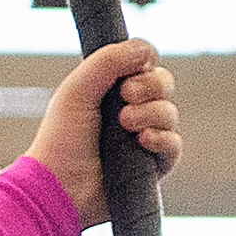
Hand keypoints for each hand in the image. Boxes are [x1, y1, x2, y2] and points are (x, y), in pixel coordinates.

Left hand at [28, 37, 180, 227]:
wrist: (61, 185)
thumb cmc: (62, 139)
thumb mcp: (78, 88)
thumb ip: (109, 60)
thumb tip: (146, 50)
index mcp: (112, 90)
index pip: (146, 65)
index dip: (142, 65)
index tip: (123, 77)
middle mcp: (130, 111)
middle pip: (164, 83)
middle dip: (151, 86)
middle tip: (125, 97)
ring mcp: (143, 138)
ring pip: (170, 112)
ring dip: (152, 113)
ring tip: (126, 124)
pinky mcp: (152, 166)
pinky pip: (174, 144)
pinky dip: (162, 138)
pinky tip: (143, 141)